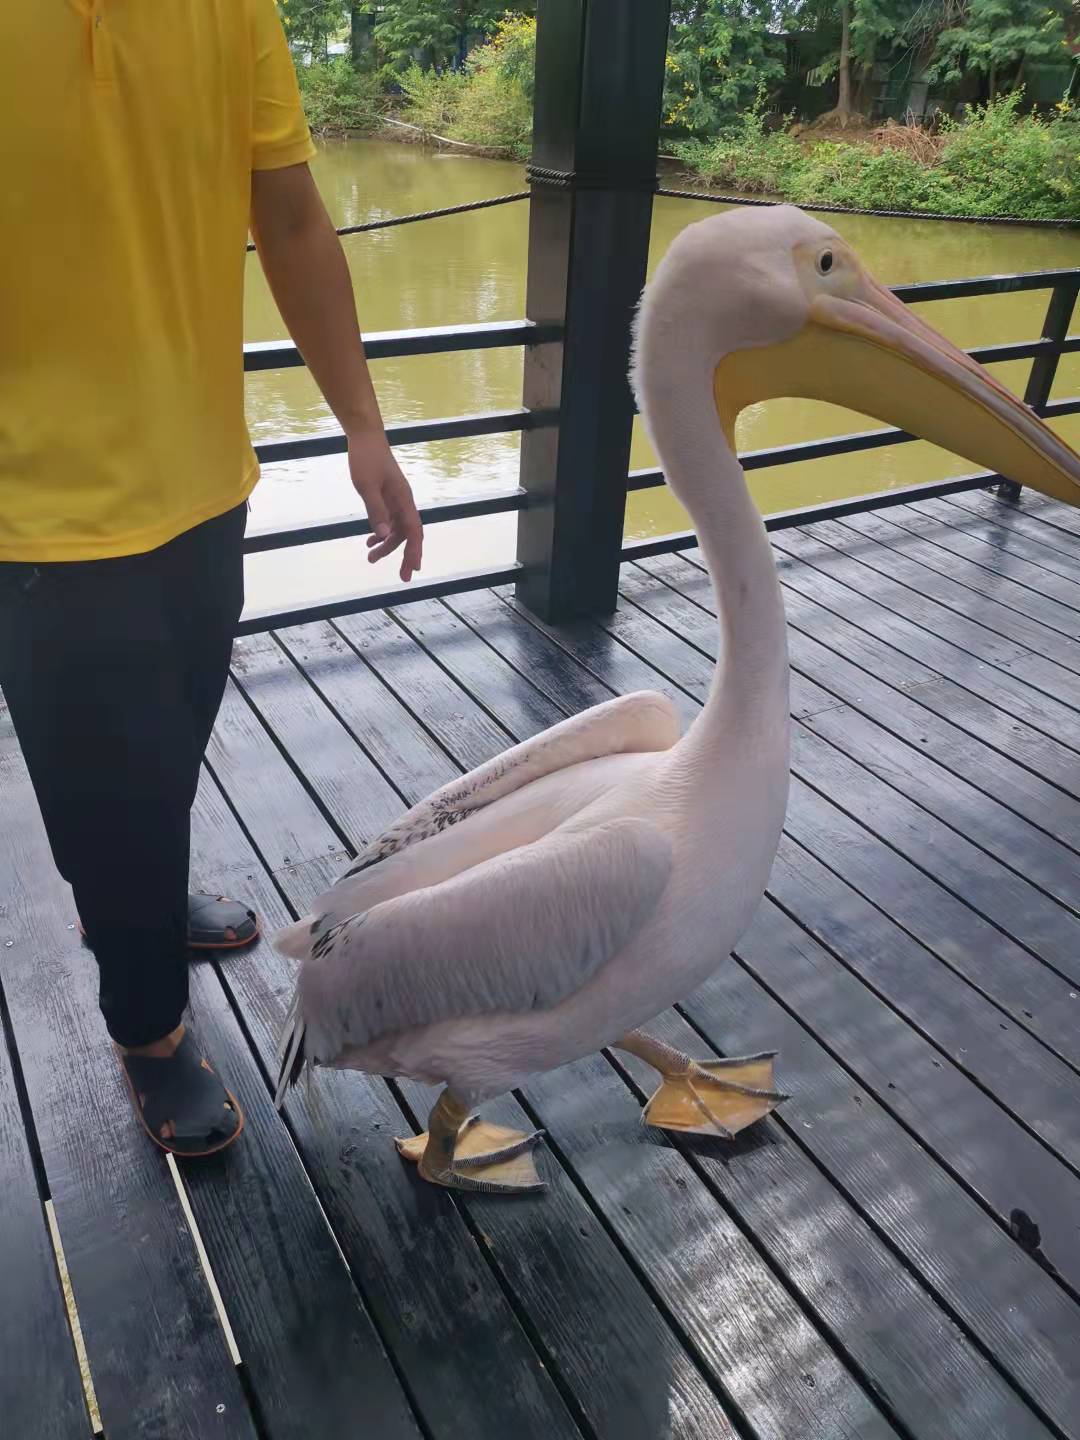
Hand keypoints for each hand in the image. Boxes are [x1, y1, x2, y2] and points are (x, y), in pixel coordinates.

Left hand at [348, 430, 422, 582]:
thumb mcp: (367, 487)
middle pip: (408, 535)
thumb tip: (385, 535)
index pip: (414, 532)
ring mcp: (396, 499)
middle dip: (404, 556)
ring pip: (397, 529)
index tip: (413, 570)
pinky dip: (381, 531)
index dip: (414, 552)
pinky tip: (370, 539)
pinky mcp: (387, 496)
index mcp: (403, 500)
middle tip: (401, 577)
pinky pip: (389, 520)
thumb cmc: (366, 459)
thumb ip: (376, 511)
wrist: (365, 437)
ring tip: (370, 558)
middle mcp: (403, 502)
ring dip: (387, 545)